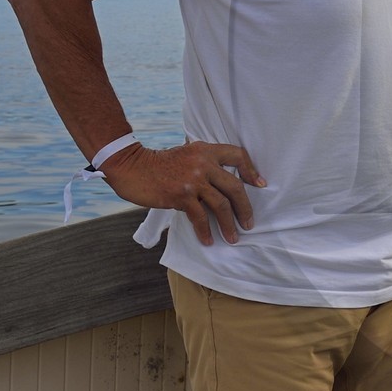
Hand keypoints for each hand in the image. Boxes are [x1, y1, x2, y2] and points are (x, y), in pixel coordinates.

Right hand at [101, 142, 266, 245]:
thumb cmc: (157, 163)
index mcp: (206, 150)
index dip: (251, 170)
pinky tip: (208, 240)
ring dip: (229, 224)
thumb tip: (220, 185)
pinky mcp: (181, 196)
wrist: (131, 166)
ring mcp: (193, 180)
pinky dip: (206, 231)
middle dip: (245, 208)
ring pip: (221, 205)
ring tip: (233, 237)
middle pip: (235, 187)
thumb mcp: (185, 154)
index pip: (238, 155)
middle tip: (249, 223)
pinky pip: (200, 217)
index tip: (259, 184)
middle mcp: (203, 163)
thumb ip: (202, 163)